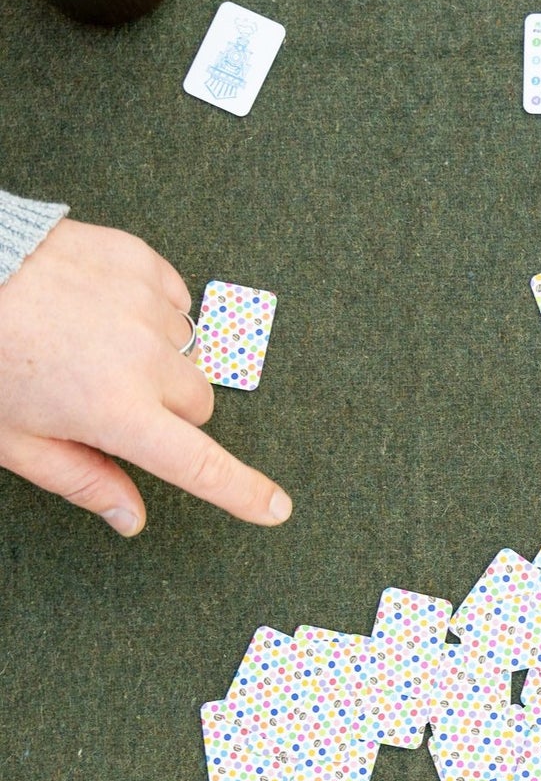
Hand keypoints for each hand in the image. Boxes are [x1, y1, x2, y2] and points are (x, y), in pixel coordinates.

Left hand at [0, 219, 292, 536]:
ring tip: (97, 341)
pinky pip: (175, 298)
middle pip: (197, 403)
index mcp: (115, 411)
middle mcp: (143, 360)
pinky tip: (105, 307)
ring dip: (158, 355)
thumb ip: (81, 479)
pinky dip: (150, 308)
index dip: (243, 492)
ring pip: (188, 351)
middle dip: (168, 408)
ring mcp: (146, 306)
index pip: (200, 466)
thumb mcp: (14, 435)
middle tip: (111, 394)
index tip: (275, 506)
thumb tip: (129, 517)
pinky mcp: (140, 263)